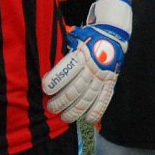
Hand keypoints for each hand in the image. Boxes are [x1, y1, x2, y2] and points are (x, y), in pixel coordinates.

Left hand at [42, 0, 130, 123]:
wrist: (111, 36)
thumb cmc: (87, 38)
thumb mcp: (73, 39)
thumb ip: (62, 51)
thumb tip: (43, 60)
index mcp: (81, 55)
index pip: (66, 70)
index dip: (55, 81)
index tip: (46, 89)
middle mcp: (92, 67)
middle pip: (75, 89)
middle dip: (61, 101)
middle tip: (51, 107)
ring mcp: (102, 77)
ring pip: (88, 98)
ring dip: (75, 110)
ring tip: (64, 117)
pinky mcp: (110, 83)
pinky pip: (104, 99)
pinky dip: (97, 111)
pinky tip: (88, 119)